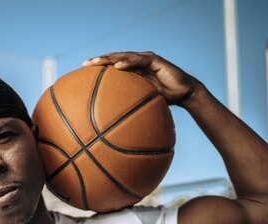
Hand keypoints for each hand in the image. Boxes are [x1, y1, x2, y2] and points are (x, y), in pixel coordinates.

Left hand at [83, 51, 197, 105]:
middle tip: (84, 65)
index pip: (112, 66)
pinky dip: (128, 62)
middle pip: (114, 58)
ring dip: (109, 58)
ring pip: (124, 56)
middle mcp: (137, 62)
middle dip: (99, 60)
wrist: (184, 94)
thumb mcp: (142, 102)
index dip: (98, 68)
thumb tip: (112, 123)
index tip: (82, 73)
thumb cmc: (163, 99)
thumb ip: (129, 106)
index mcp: (132, 70)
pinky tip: (117, 67)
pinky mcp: (155, 60)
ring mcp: (146, 59)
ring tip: (96, 62)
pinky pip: (139, 60)